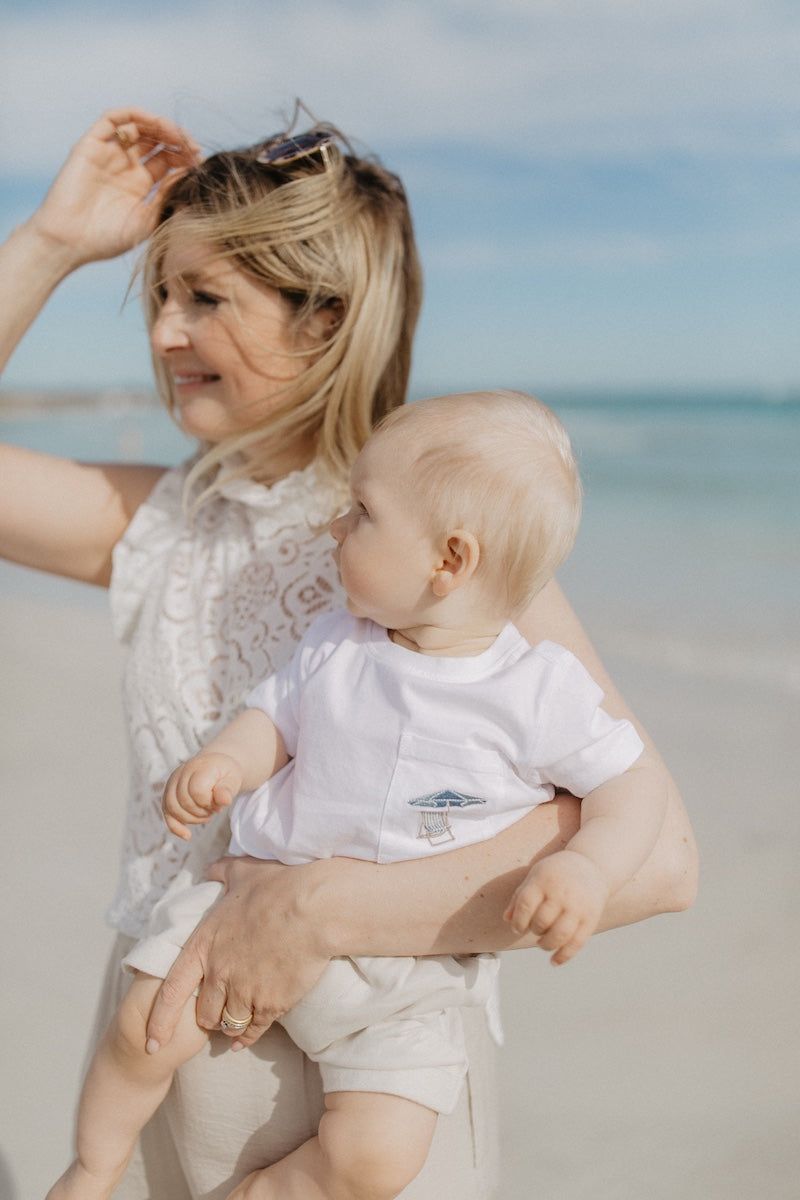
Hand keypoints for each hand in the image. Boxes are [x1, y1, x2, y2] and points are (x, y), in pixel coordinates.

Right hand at [28, 107, 200, 268]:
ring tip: (177, 135)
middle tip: (193, 147)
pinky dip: (134, 115)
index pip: (168, 161)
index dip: (185, 157)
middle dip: (177, 140)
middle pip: (157, 141)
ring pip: (138, 126)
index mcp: (140, 185)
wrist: (69, 242)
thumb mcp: (147, 220)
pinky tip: (154, 123)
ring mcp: (108, 154)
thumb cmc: (107, 240)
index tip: (200, 161)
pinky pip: (112, 120)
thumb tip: (189, 174)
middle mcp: (126, 166)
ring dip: (160, 125)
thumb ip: (167, 196)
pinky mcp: (90, 145)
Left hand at [145, 856, 332, 1051]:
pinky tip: (246, 1038)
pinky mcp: (271, 1003)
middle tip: (212, 1015)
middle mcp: (219, 974)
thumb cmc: (279, 887)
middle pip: (202, 1013)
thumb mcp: (243, 872)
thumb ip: (221, 872)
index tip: (150, 1042)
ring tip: (232, 1025)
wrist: (314, 909)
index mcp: (205, 945)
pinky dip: (248, 1036)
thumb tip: (210, 869)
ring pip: (228, 1024)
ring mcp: (245, 991)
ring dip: (228, 1026)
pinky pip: (254, 1030)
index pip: (172, 991)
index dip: (159, 1020)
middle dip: (206, 1016)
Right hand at [162, 753, 241, 839]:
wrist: (216, 766)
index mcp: (199, 766)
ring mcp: (172, 782)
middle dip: (201, 812)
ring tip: (206, 815)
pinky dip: (175, 827)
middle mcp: (181, 772)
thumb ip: (228, 789)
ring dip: (191, 819)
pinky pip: (166, 812)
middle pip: (184, 801)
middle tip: (214, 809)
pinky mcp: (168, 793)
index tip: (219, 803)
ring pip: (172, 808)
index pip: (197, 791)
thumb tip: (225, 800)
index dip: (209, 803)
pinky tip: (187, 835)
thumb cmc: (225, 773)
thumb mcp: (233, 778)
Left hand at [503, 849, 609, 964]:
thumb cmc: (555, 873)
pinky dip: (563, 956)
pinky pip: (577, 943)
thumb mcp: (535, 876)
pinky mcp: (590, 919)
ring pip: (559, 935)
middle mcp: (561, 894)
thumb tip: (506, 919)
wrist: (591, 865)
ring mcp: (577, 907)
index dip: (518, 921)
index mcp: (544, 881)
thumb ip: (519, 896)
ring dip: (546, 945)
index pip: (525, 905)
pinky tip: (553, 961)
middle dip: (534, 930)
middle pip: (542, 922)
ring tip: (542, 943)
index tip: (518, 927)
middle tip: (535, 928)